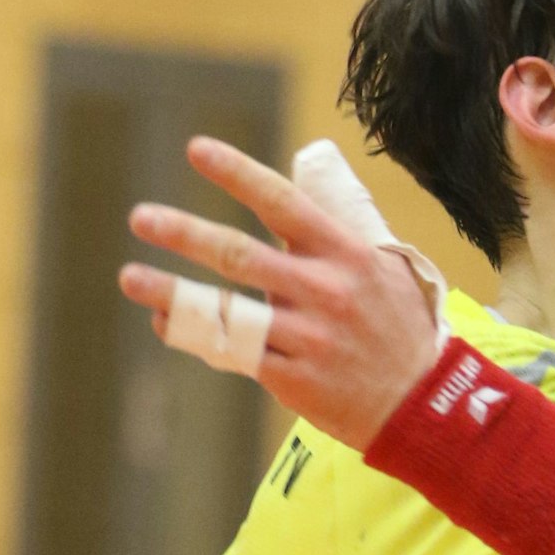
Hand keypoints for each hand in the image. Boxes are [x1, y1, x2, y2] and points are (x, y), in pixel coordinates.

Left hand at [119, 137, 441, 450]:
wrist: (424, 404)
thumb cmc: (401, 327)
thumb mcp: (389, 267)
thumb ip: (342, 228)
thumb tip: (309, 170)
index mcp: (348, 254)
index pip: (284, 203)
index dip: (238, 174)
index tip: (196, 149)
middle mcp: (327, 291)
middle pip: (241, 255)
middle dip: (186, 234)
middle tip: (141, 217)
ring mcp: (309, 338)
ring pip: (226, 309)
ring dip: (172, 292)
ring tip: (131, 277)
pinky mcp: (294, 379)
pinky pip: (232, 352)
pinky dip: (193, 334)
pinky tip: (165, 320)